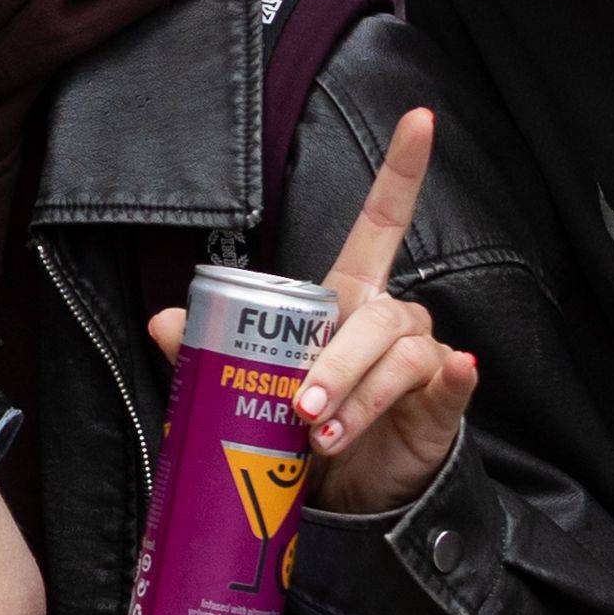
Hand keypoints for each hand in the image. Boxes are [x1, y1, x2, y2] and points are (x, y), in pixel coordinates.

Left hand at [152, 107, 478, 511]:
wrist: (346, 496)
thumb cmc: (303, 428)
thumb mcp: (251, 387)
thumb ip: (209, 353)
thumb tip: (160, 322)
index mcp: (348, 297)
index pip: (381, 223)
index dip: (401, 172)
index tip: (422, 118)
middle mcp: (392, 318)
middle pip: (375, 315)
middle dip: (335, 363)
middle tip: (300, 410)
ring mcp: (423, 358)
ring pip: (400, 357)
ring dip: (360, 396)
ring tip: (322, 438)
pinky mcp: (444, 403)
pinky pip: (451, 380)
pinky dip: (453, 377)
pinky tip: (453, 373)